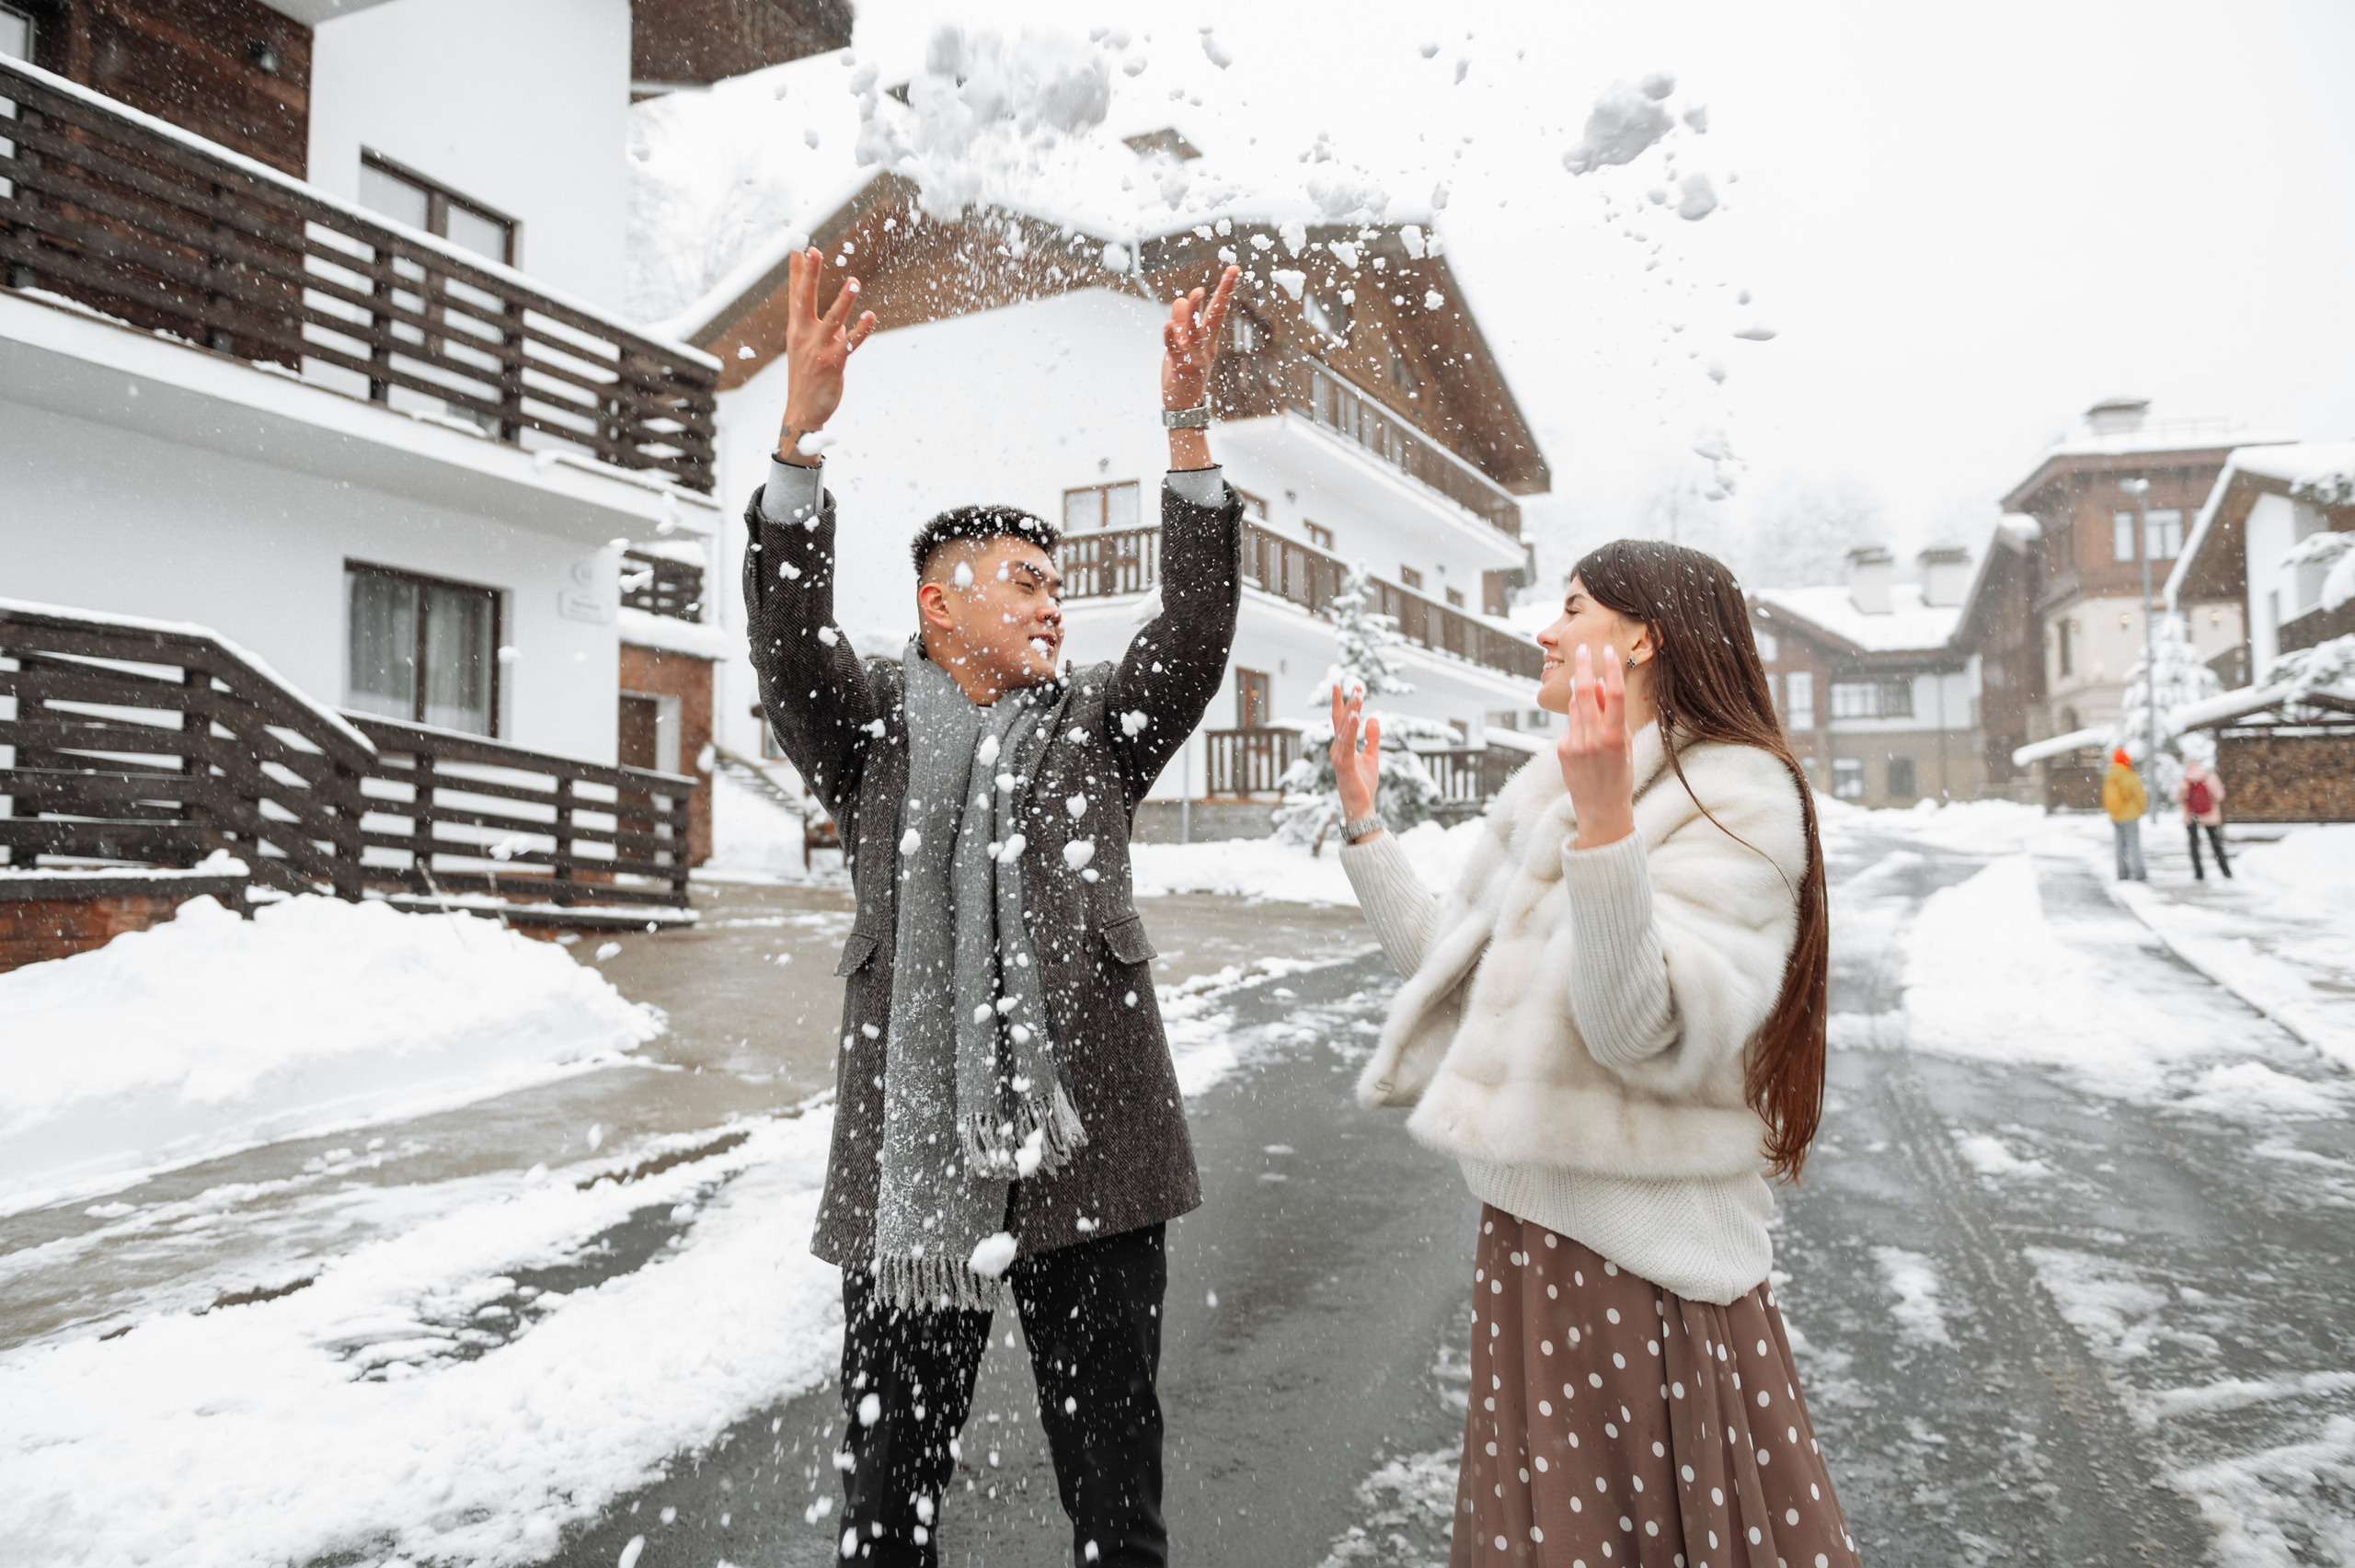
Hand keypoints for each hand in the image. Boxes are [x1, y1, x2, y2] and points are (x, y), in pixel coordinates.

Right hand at [776, 247, 877, 460]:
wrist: (802, 411)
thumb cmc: (806, 376)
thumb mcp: (805, 346)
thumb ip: (819, 328)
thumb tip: (836, 316)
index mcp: (796, 329)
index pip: (795, 294)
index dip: (797, 271)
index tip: (797, 246)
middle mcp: (804, 335)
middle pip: (805, 299)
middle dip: (808, 274)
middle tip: (812, 250)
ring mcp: (818, 349)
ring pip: (832, 320)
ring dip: (843, 300)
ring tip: (854, 281)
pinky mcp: (834, 363)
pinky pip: (849, 344)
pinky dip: (861, 330)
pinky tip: (871, 316)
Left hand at [1162, 264, 1239, 410]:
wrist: (1183, 407)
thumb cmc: (1184, 373)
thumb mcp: (1184, 345)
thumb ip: (1181, 323)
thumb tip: (1181, 299)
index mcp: (1209, 340)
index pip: (1219, 310)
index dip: (1226, 289)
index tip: (1234, 269)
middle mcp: (1205, 347)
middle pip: (1216, 317)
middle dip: (1224, 294)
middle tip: (1231, 272)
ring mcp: (1195, 358)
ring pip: (1195, 333)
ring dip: (1194, 313)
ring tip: (1193, 295)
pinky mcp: (1181, 369)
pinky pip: (1175, 351)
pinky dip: (1170, 339)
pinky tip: (1167, 325)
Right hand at [1329, 684, 1381, 831]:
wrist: (1360, 808)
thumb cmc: (1363, 785)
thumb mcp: (1372, 757)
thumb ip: (1372, 738)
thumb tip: (1373, 718)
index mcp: (1342, 747)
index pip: (1340, 721)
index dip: (1340, 703)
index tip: (1341, 685)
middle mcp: (1337, 750)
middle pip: (1341, 721)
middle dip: (1349, 702)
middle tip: (1356, 685)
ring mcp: (1339, 757)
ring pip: (1344, 729)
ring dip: (1351, 711)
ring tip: (1357, 695)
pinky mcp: (1345, 765)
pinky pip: (1348, 744)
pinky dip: (1351, 730)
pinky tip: (1356, 717)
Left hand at [1557, 645, 1635, 849]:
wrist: (1601, 810)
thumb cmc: (1619, 776)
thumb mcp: (1625, 745)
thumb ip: (1610, 715)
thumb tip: (1598, 686)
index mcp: (1614, 737)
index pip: (1613, 695)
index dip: (1610, 670)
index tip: (1608, 651)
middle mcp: (1592, 739)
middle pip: (1583, 693)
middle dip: (1582, 667)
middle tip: (1582, 648)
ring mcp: (1574, 744)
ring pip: (1575, 707)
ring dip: (1581, 694)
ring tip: (1590, 691)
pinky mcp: (1562, 750)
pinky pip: (1571, 725)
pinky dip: (1579, 721)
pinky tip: (1587, 736)